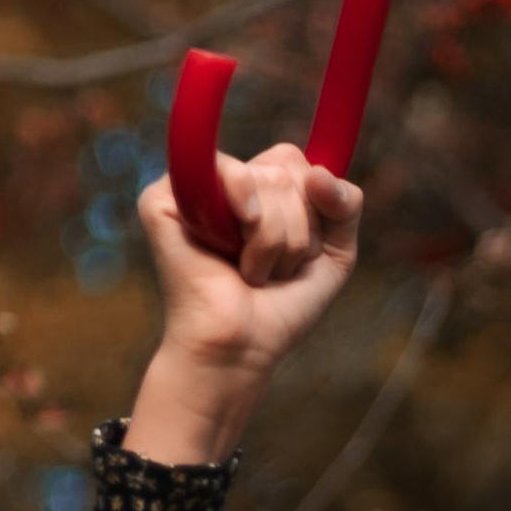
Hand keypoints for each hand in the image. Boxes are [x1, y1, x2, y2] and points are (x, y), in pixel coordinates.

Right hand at [125, 137, 363, 463]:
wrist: (242, 346)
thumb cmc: (282, 307)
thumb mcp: (336, 255)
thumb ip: (347, 204)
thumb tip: (317, 172)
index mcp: (259, 187)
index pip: (299, 164)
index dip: (313, 209)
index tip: (300, 254)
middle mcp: (224, 181)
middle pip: (288, 172)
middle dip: (295, 233)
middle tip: (267, 270)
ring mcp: (191, 187)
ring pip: (266, 179)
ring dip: (273, 241)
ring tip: (251, 271)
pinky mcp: (163, 199)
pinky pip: (227, 171)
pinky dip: (246, 213)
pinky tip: (229, 247)